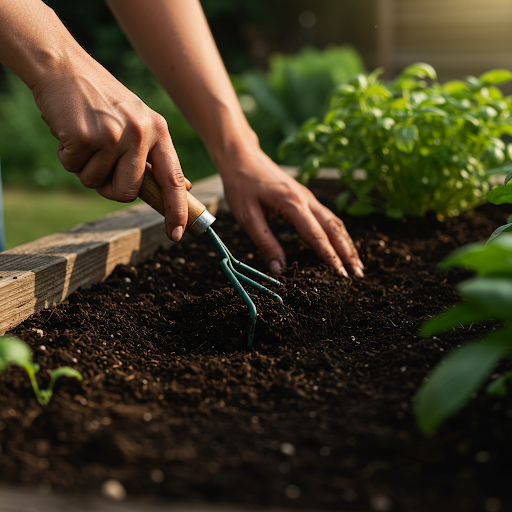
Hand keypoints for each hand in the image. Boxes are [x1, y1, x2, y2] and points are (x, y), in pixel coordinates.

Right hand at [33, 51, 187, 241]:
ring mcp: (113, 134)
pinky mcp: (85, 135)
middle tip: (99, 163)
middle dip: (108, 187)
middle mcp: (141, 133)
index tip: (176, 234)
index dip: (176, 210)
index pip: (173, 180)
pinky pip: (73, 168)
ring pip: (96, 183)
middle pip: (127, 193)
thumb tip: (184, 187)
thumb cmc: (103, 101)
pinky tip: (70, 132)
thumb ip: (157, 156)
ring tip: (86, 138)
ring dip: (85, 168)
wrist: (64, 67)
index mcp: (159, 132)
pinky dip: (67, 156)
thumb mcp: (140, 122)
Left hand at [219, 147, 363, 276]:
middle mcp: (306, 199)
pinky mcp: (305, 197)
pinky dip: (337, 233)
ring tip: (356, 263)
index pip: (316, 235)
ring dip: (346, 243)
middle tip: (358, 274)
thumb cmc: (241, 185)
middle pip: (334, 228)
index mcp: (292, 204)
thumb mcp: (247, 217)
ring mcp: (308, 197)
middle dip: (348, 252)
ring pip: (334, 222)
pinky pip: (327, 217)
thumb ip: (265, 243)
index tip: (341, 275)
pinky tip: (341, 244)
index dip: (330, 256)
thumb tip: (278, 269)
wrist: (241, 156)